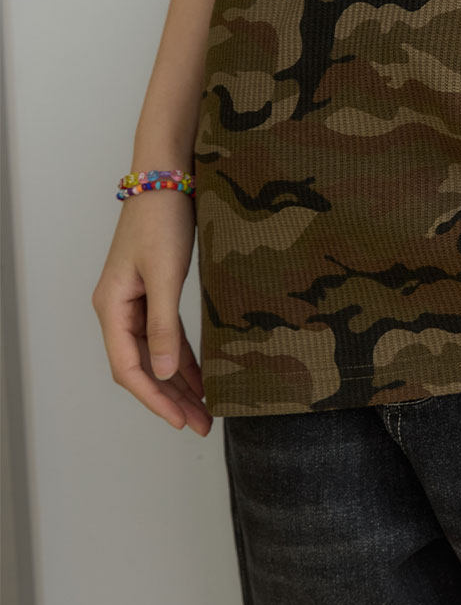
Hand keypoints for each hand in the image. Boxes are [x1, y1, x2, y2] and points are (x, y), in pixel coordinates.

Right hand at [91, 193, 212, 435]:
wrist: (167, 179)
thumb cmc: (161, 221)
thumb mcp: (165, 276)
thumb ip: (164, 326)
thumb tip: (165, 372)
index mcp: (112, 308)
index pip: (128, 367)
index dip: (154, 397)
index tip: (179, 421)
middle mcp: (119, 310)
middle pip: (142, 367)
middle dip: (170, 398)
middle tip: (201, 425)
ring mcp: (135, 303)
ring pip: (156, 355)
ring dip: (178, 383)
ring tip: (204, 411)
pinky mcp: (153, 294)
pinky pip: (166, 337)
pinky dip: (183, 359)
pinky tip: (201, 378)